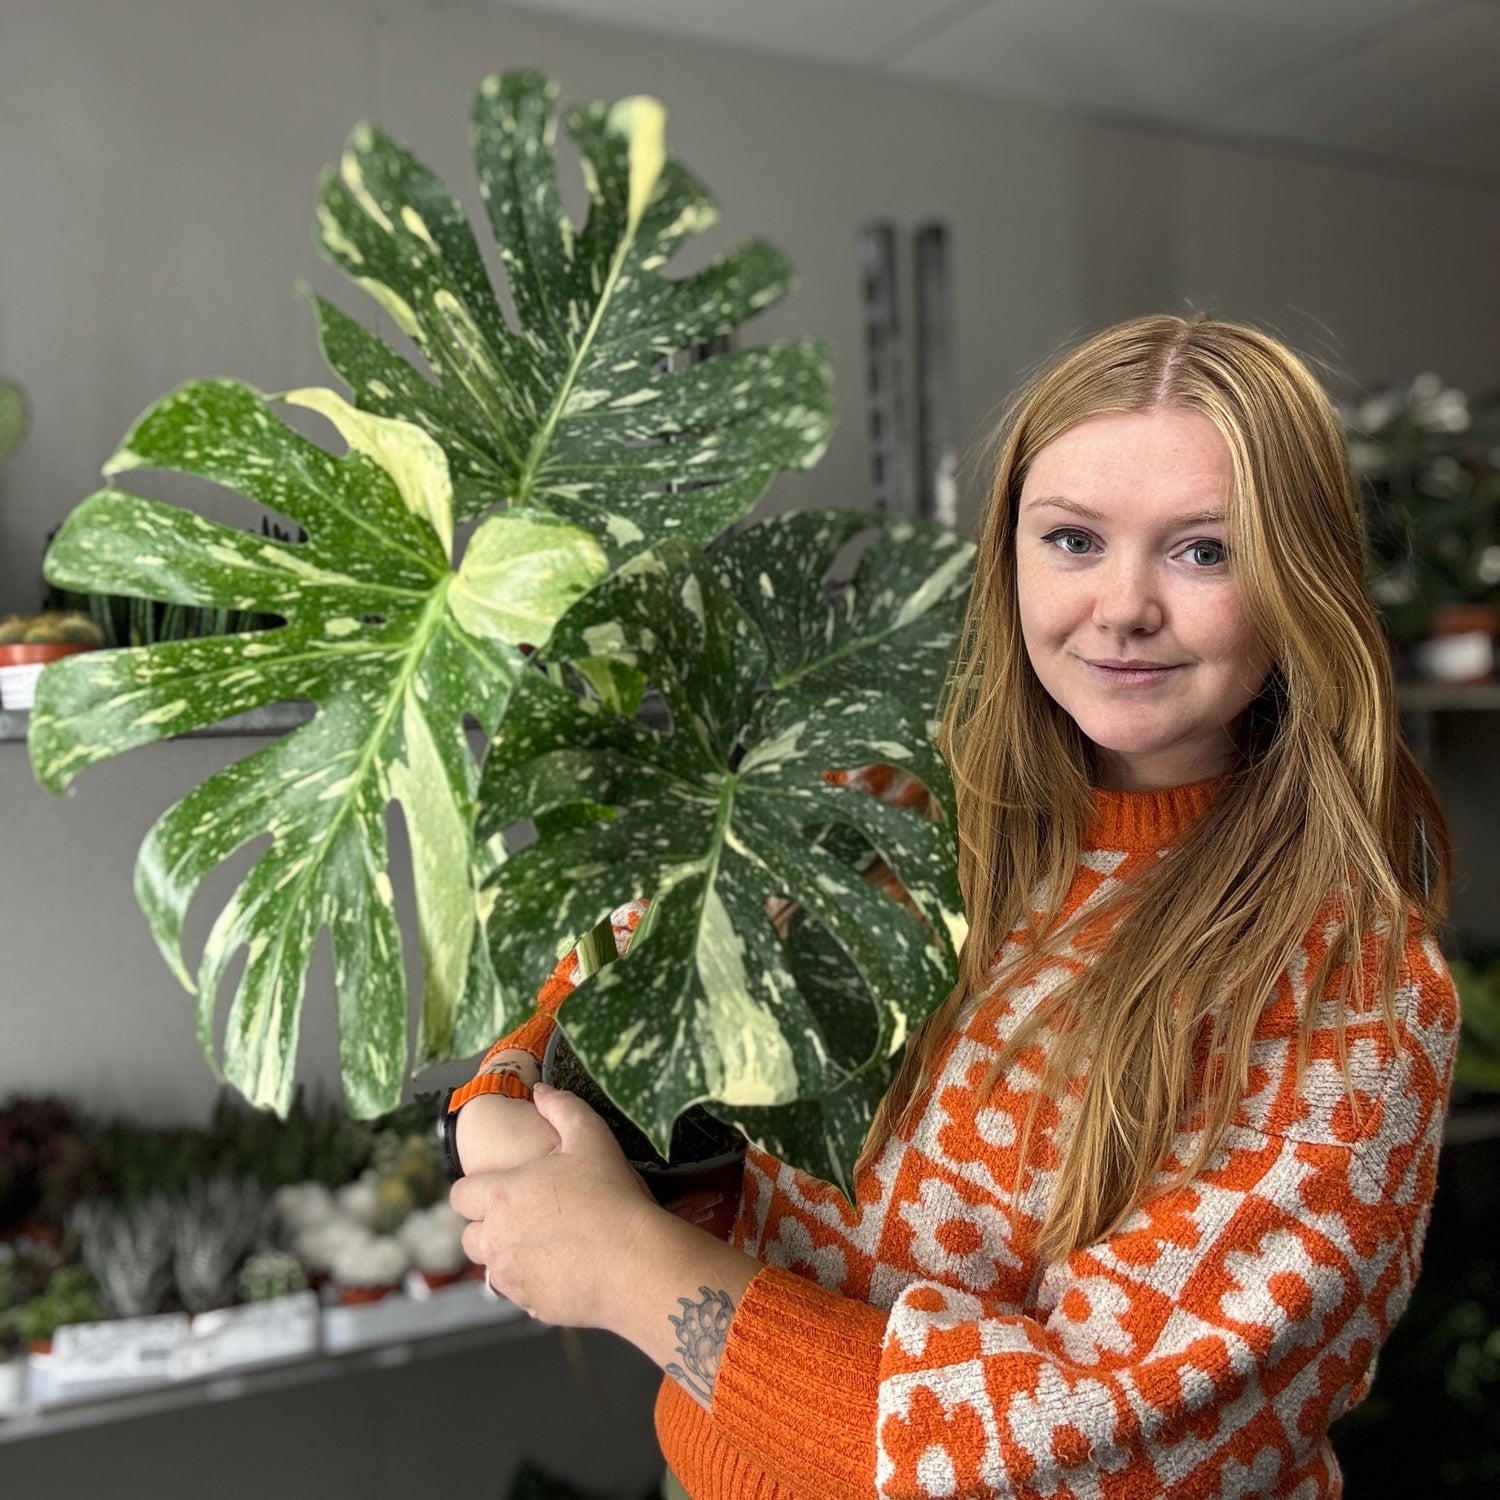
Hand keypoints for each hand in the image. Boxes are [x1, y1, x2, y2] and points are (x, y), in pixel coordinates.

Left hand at [450, 1083, 656, 1328]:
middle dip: (488, 1226)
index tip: (499, 1187)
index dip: (476, 1190)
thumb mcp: (591, 1137)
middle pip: (469, 1236)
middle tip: (522, 1216)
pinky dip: (532, 1281)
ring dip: (507, 1255)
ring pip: (492, 1267)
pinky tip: (563, 1266)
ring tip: (543, 1242)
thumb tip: (540, 1091)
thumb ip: (561, 1107)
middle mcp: (496, 1240)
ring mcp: (512, 1277)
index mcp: (501, 1196)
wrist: (635, 1262)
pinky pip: (520, 1292)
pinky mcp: (531, 1305)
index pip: (460, 1196)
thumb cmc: (612, 1198)